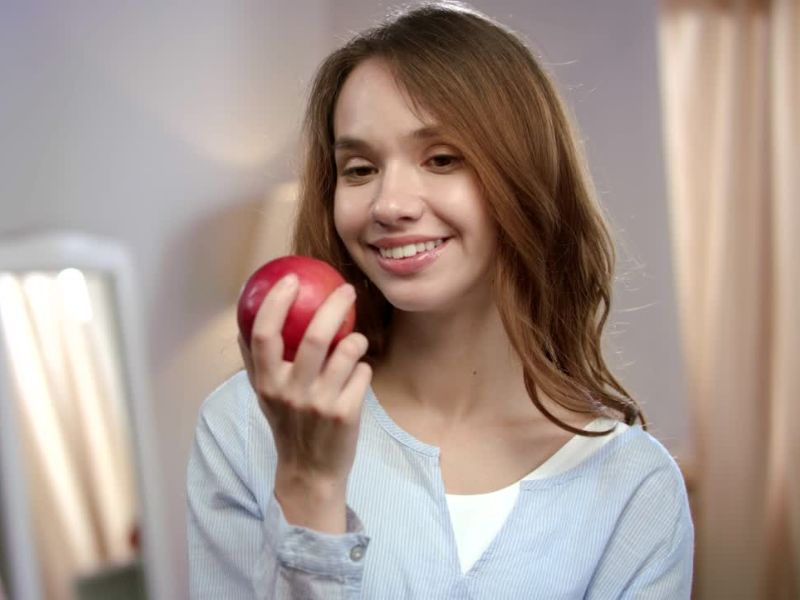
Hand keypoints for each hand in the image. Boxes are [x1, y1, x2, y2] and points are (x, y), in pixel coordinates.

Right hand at [238, 274, 371, 531]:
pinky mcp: (347, 414)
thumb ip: (256, 362)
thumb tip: (244, 324)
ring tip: (356, 339)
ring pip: (348, 351)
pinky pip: (363, 373)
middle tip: (346, 290)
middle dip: (335, 305)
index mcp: (266, 383)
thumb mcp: (265, 397)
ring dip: (357, 339)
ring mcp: (320, 404)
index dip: (277, 302)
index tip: (291, 279)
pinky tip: (358, 374)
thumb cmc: (288, 426)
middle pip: (316, 336)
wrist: (310, 473)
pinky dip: (363, 368)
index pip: (265, 334)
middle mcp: (291, 392)